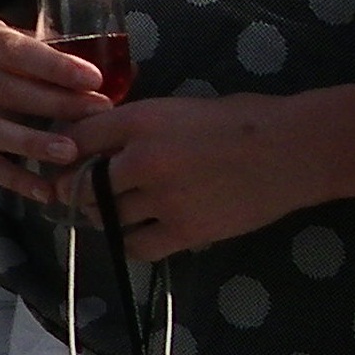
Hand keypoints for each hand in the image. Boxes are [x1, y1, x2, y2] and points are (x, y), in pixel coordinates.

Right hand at [0, 14, 108, 195]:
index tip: (93, 78)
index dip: (53, 65)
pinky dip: (12, 179)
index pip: (14, 50)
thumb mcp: (6, 34)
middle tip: (98, 111)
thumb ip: (46, 49)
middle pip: (3, 90)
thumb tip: (110, 69)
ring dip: (31, 143)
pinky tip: (45, 190)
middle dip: (54, 102)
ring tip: (71, 153)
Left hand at [54, 92, 354, 264]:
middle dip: (77, 190)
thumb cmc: (243, 119)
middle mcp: (142, 159)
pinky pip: (136, 246)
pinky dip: (130, 242)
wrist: (293, 149)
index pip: (78, 138)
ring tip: (109, 213)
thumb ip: (140, 126)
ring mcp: (162, 198)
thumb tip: (104, 143)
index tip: (60, 162)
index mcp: (140, 119)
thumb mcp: (180, 108)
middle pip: (83, 184)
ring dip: (101, 217)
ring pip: (105, 217)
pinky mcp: (185, 231)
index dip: (64, 153)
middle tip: (80, 194)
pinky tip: (137, 234)